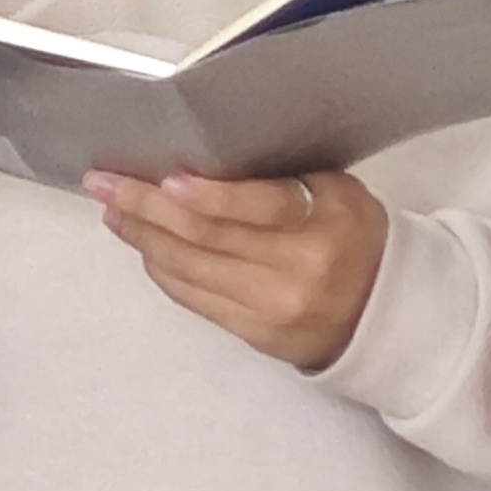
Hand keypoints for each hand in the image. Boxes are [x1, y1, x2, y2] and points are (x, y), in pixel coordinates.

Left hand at [84, 168, 388, 372]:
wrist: (383, 313)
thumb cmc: (354, 239)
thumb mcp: (338, 193)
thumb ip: (281, 177)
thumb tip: (204, 157)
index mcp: (324, 224)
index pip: (260, 207)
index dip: (209, 195)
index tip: (166, 180)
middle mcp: (296, 269)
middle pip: (207, 236)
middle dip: (146, 206)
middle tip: (107, 183)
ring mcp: (271, 307)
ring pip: (190, 268)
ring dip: (143, 237)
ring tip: (115, 210)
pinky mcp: (253, 333)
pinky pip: (194, 298)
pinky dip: (162, 269)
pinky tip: (144, 247)